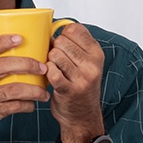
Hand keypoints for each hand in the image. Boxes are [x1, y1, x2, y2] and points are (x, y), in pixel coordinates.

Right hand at [0, 34, 49, 142]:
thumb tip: (15, 57)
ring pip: (12, 89)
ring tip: (44, 93)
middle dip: (27, 64)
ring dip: (33, 91)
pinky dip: (25, 106)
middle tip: (43, 68)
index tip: (20, 37)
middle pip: (3, 65)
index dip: (3, 41)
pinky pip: (11, 108)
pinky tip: (31, 106)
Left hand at [46, 23, 105, 142]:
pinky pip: (51, 71)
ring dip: (49, 61)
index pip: (74, 29)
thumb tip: (51, 26)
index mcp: (96, 53)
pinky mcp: (69, 90)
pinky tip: (50, 77)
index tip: (63, 44)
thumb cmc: (80, 86)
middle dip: (54, 48)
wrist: (82, 116)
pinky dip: (47, 72)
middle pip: (62, 41)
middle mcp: (92, 64)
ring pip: (55, 55)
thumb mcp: (87, 63)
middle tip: (57, 60)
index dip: (63, 34)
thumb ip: (76, 45)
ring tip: (55, 69)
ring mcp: (82, 78)